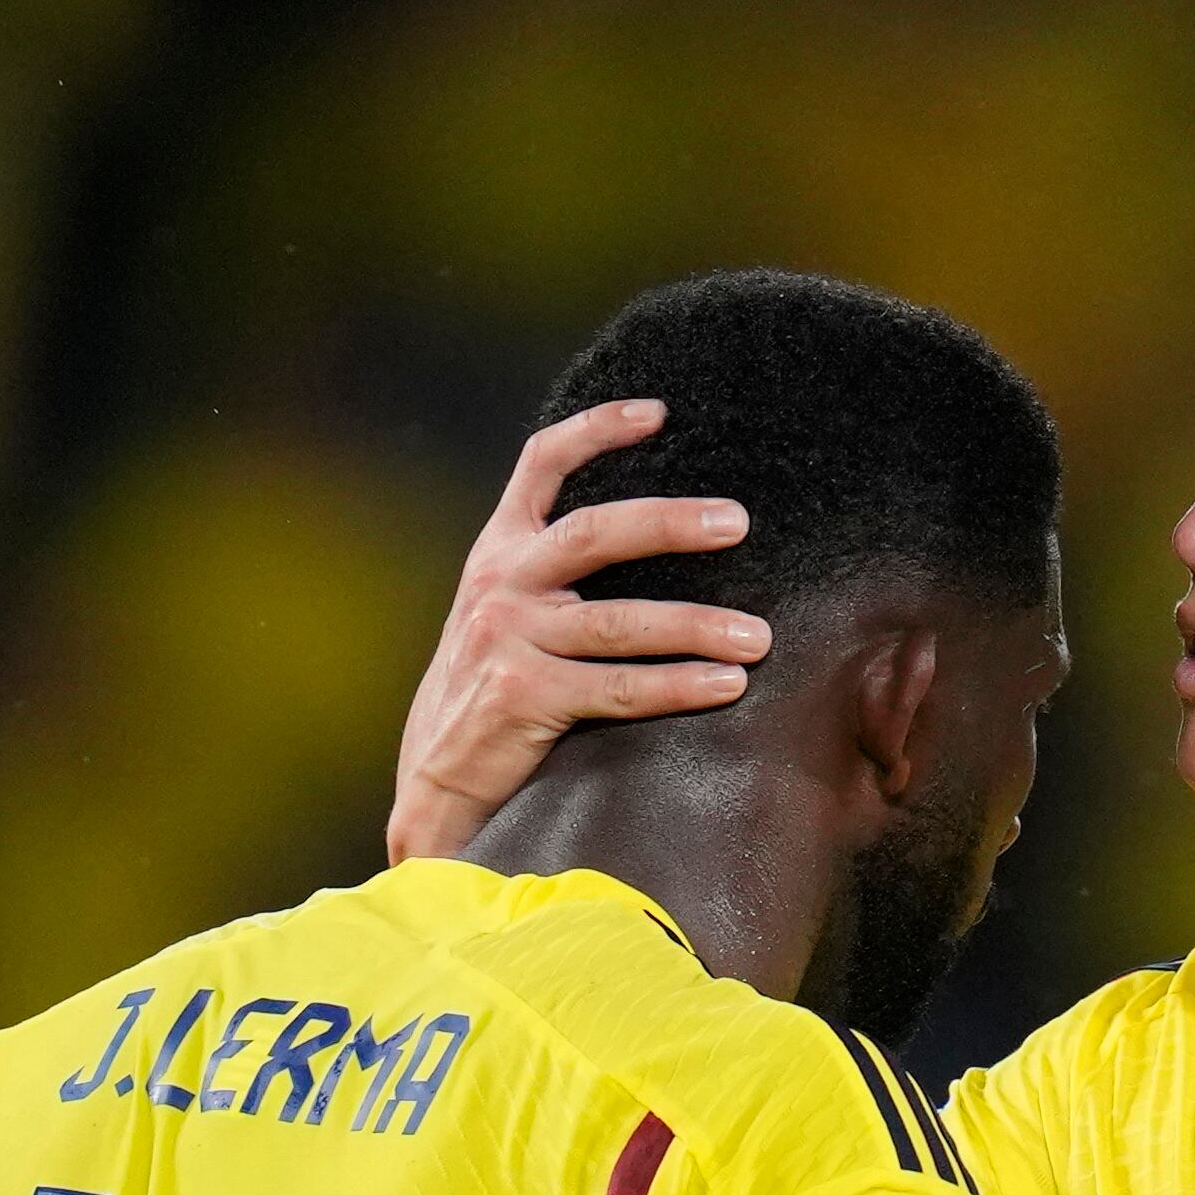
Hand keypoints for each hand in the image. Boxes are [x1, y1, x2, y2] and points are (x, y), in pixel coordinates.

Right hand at [383, 400, 769, 862]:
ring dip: (696, 626)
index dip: (596, 429)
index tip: (658, 413)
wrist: (437, 781)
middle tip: (737, 522)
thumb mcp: (505, 618)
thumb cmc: (490, 697)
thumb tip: (656, 545)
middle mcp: (499, 585)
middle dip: (671, 523)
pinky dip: (678, 685)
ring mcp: (507, 639)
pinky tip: (725, 685)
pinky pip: (618, 688)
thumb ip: (553, 579)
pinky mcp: (521, 695)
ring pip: (620, 622)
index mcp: (498, 554)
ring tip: (756, 636)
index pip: (540, 465)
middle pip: (594, 532)